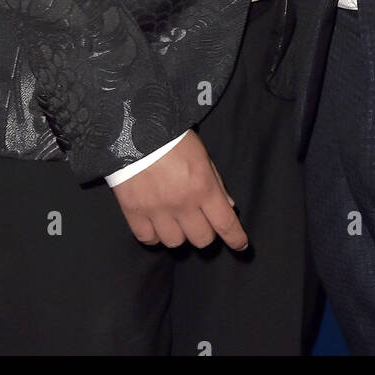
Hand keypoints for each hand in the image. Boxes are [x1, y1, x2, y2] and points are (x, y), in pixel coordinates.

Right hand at [112, 130, 248, 250]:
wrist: (134, 128)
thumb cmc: (173, 138)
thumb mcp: (202, 155)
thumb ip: (215, 182)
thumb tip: (228, 206)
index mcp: (202, 186)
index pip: (225, 223)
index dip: (235, 238)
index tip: (240, 246)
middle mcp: (182, 203)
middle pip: (202, 239)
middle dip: (206, 233)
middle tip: (201, 222)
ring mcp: (157, 210)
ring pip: (175, 242)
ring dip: (180, 234)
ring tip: (176, 220)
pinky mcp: (134, 212)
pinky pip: (148, 239)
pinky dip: (154, 235)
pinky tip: (157, 224)